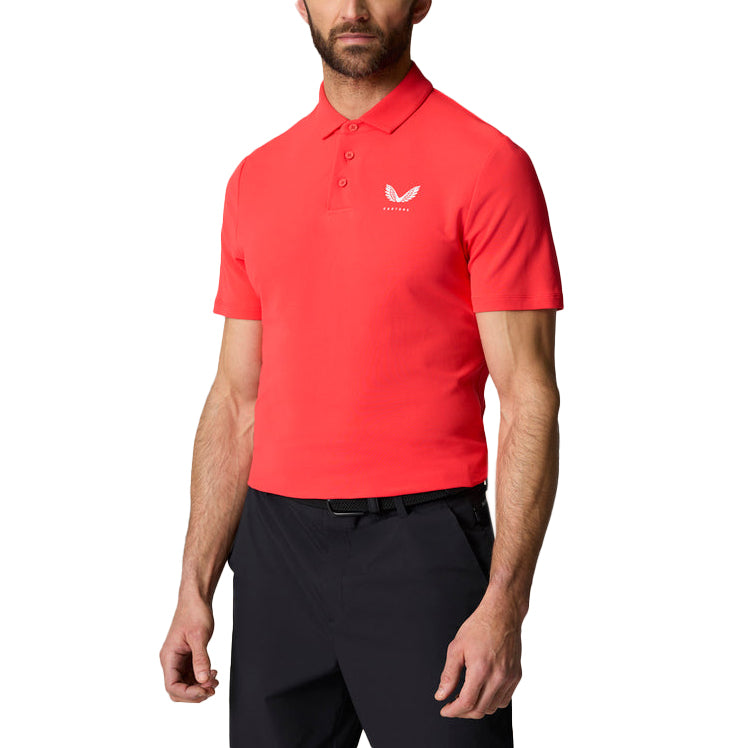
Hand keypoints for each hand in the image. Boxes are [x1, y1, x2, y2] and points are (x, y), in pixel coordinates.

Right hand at [160, 595, 219, 702]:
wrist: (196, 600)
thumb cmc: (194, 613)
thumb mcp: (199, 636)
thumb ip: (201, 658)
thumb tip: (203, 680)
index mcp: (169, 657)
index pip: (172, 686)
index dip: (188, 693)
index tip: (204, 690)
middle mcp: (171, 661)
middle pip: (178, 690)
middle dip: (195, 693)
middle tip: (212, 688)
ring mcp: (179, 660)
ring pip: (186, 684)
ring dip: (200, 687)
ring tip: (215, 681)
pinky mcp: (187, 657)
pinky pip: (192, 675)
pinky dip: (202, 678)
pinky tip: (212, 674)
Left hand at [434, 598, 521, 718]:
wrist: (502, 614)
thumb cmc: (479, 627)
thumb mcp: (456, 648)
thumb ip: (448, 675)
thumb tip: (441, 695)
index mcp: (481, 669)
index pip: (466, 703)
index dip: (453, 710)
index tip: (444, 709)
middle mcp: (498, 676)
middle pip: (480, 710)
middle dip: (463, 712)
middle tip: (452, 705)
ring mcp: (509, 677)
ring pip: (493, 707)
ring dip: (478, 708)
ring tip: (466, 697)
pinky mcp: (516, 676)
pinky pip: (504, 700)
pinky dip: (491, 702)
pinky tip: (482, 692)